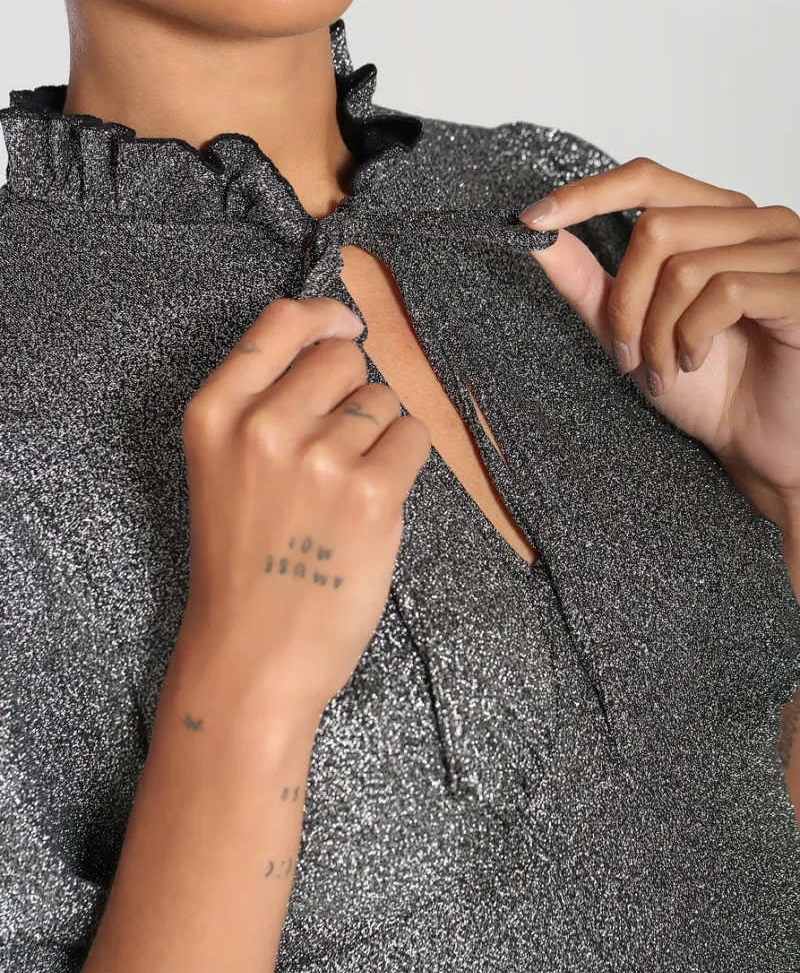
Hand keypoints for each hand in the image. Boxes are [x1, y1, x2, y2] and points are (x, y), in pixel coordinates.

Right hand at [175, 296, 430, 732]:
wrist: (253, 656)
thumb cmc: (243, 568)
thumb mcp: (224, 470)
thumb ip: (265, 407)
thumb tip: (341, 348)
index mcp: (214, 414)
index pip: (280, 322)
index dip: (324, 316)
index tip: (346, 325)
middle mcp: (263, 424)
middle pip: (343, 357)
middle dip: (354, 391)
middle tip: (339, 449)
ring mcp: (318, 457)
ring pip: (383, 399)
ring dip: (381, 434)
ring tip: (349, 490)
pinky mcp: (370, 493)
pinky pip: (414, 437)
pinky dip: (407, 462)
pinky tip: (377, 502)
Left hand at [519, 157, 799, 527]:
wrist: (758, 442)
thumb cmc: (709, 386)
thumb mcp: (631, 330)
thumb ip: (588, 281)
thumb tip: (538, 235)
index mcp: (718, 219)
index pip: (647, 178)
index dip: (587, 194)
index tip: (531, 221)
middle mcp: (756, 223)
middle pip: (656, 229)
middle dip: (626, 303)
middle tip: (628, 356)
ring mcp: (785, 252)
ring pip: (685, 267)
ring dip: (657, 332)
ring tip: (662, 369)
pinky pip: (725, 293)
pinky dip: (693, 337)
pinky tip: (694, 364)